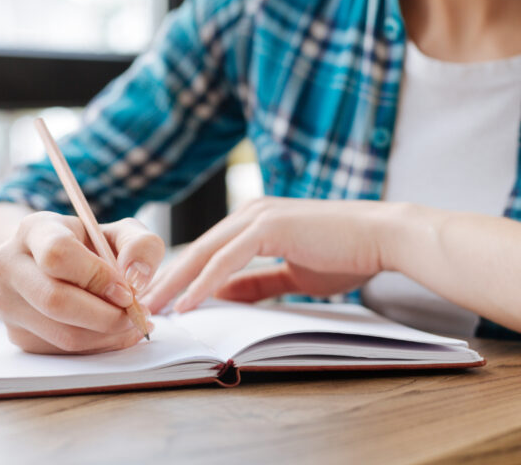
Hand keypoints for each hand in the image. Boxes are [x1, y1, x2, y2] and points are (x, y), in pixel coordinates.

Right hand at [0, 212, 163, 353]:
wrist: (51, 265)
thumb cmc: (90, 246)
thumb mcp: (120, 233)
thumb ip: (141, 245)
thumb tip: (136, 278)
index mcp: (34, 230)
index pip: (57, 254)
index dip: (96, 276)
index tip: (128, 290)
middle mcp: (9, 265)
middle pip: (56, 301)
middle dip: (107, 314)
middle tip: (137, 313)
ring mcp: (7, 304)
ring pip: (62, 334)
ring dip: (108, 335)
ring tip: (132, 322)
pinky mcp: (17, 335)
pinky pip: (63, 352)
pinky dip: (99, 347)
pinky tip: (115, 332)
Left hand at [142, 197, 403, 312]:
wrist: (380, 237)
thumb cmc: (344, 254)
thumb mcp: (291, 274)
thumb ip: (256, 282)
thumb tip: (222, 295)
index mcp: (254, 221)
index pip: (207, 251)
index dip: (181, 276)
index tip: (160, 300)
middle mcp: (250, 213)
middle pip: (196, 250)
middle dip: (166, 279)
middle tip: (139, 305)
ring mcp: (258, 216)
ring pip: (204, 253)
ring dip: (176, 282)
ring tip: (153, 307)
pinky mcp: (269, 227)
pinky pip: (227, 260)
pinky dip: (205, 282)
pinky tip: (188, 302)